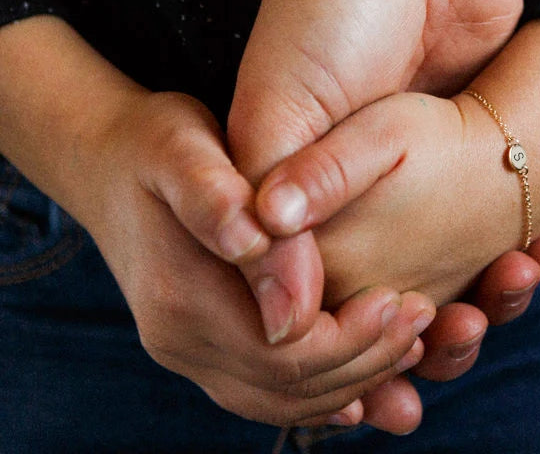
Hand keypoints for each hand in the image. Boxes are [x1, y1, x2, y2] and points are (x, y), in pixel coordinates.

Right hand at [0, 18, 435, 427]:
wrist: (108, 163)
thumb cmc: (157, 144)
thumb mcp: (180, 146)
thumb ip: (214, 194)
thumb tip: (257, 239)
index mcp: (182, 295)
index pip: (281, 351)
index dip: (351, 335)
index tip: (406, 298)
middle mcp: (182, 339)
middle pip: (288, 387)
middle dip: (366, 360)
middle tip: (426, 319)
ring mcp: (191, 350)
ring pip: (282, 400)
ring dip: (354, 380)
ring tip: (413, 340)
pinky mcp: (208, 344)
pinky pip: (268, 392)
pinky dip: (324, 390)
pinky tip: (371, 376)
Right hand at [227, 0, 527, 311]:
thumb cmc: (326, 14)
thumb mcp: (278, 109)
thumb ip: (268, 204)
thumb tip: (278, 313)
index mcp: (295, 178)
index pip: (316, 287)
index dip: (345, 334)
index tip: (384, 373)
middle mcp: (356, 177)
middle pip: (389, 279)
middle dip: (423, 324)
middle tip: (456, 339)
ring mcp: (421, 159)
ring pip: (452, 255)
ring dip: (481, 289)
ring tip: (503, 302)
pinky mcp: (475, 135)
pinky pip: (498, 211)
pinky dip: (517, 244)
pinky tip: (538, 261)